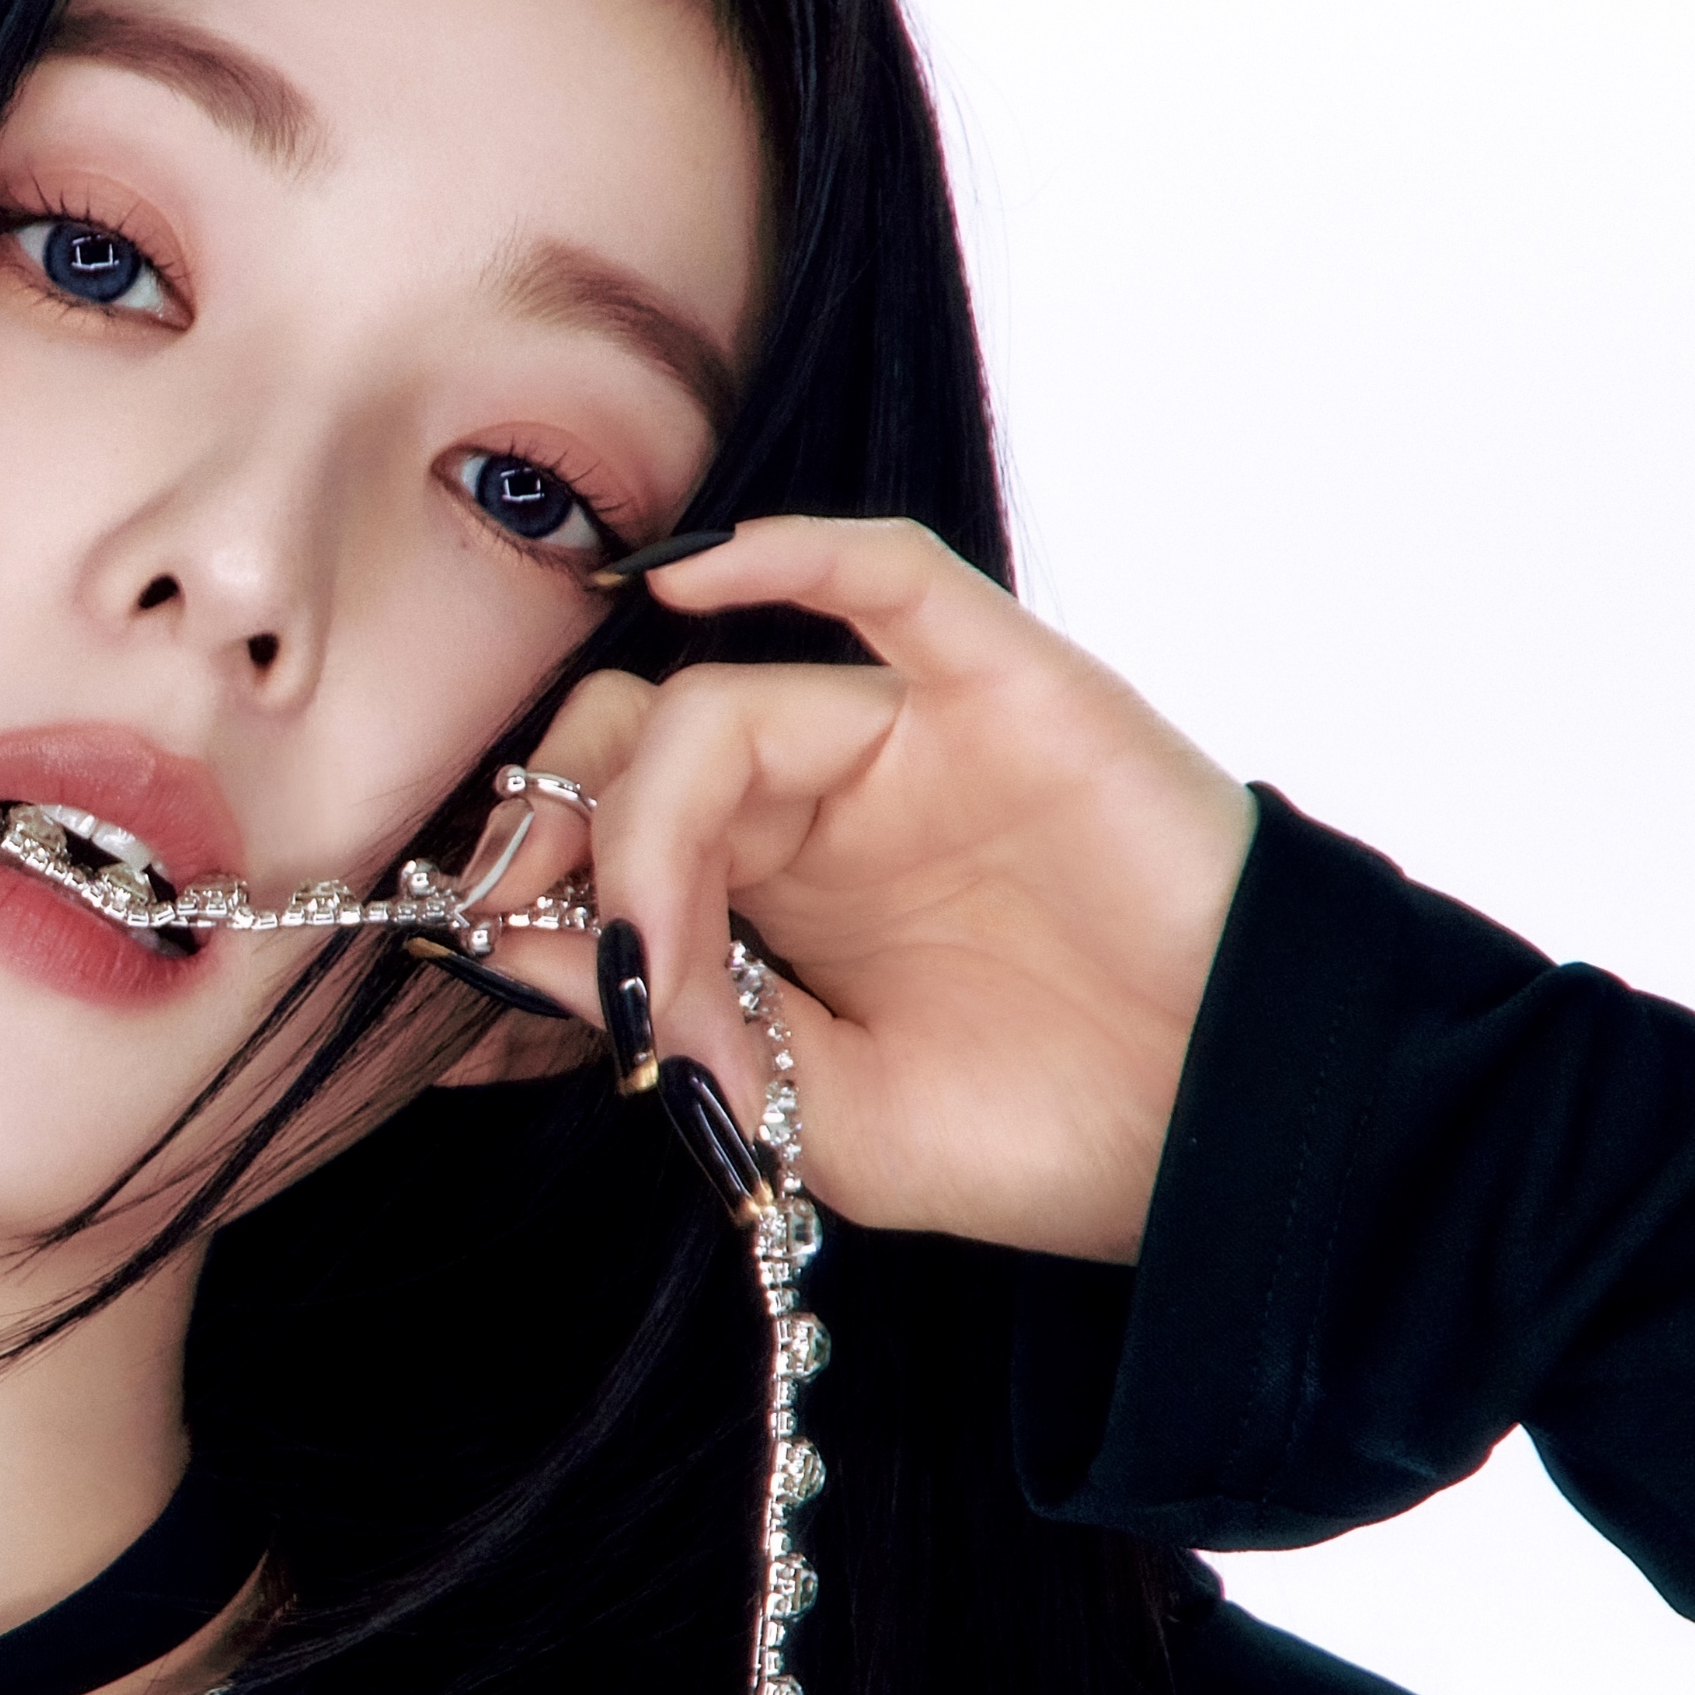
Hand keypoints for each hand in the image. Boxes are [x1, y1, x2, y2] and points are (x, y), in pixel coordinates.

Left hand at [465, 518, 1254, 1262]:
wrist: (1233, 1142)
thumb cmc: (1049, 1139)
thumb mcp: (819, 1120)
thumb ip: (688, 1030)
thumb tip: (522, 953)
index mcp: (780, 896)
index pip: (607, 829)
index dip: (523, 875)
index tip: (460, 946)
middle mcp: (830, 802)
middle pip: (635, 744)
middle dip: (559, 830)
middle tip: (526, 922)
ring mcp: (914, 738)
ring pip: (721, 697)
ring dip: (648, 816)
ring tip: (650, 940)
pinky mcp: (1005, 690)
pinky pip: (887, 574)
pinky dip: (784, 552)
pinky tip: (685, 578)